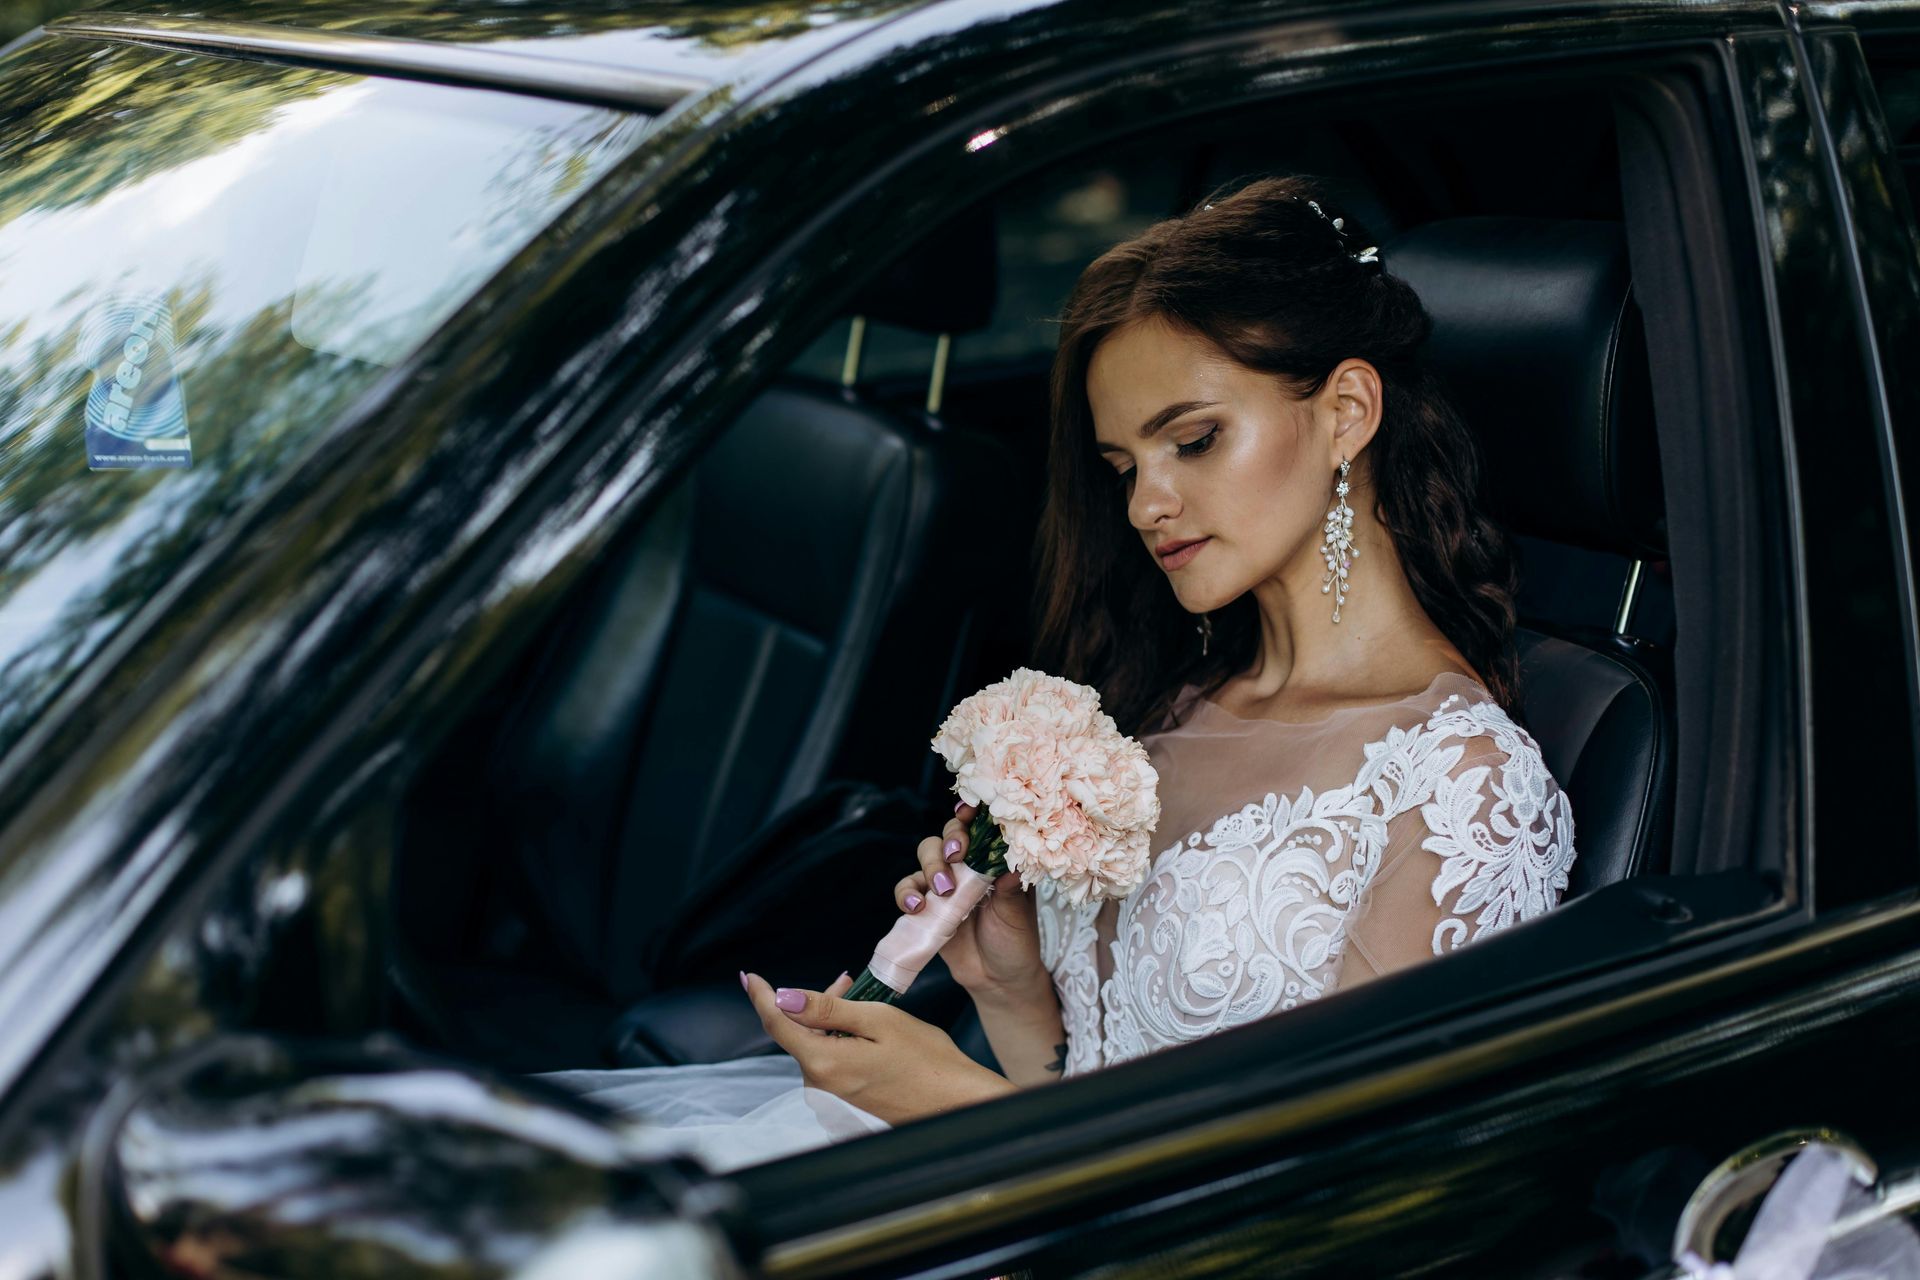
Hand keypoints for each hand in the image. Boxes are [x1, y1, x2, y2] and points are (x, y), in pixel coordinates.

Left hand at [741, 971, 1015, 1125]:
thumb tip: (783, 998)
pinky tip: (862, 1024)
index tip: (749, 976)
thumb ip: (826, 1009)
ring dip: (830, 1018)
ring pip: (816, 1043)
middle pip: (798, 1033)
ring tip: (859, 997)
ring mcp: (833, 1093)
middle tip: (846, 980)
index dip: (760, 996)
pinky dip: (840, 1036)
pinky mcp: (846, 1096)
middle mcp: (821, 1083)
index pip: (777, 1024)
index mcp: (823, 1063)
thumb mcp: (878, 1020)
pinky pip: (830, 1058)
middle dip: (812, 1003)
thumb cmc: (926, 1061)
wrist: (956, 1104)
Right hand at [894, 800, 1047, 996]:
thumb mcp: (1017, 914)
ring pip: (926, 857)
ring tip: (943, 891)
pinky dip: (907, 893)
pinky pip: (907, 889)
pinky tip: (916, 906)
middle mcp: (968, 867)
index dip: (972, 814)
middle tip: (957, 855)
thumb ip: (1010, 888)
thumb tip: (1010, 862)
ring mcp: (945, 885)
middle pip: (949, 835)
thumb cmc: (1015, 942)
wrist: (998, 981)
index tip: (967, 811)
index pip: (981, 827)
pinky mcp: (926, 906)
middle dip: (950, 839)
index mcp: (995, 861)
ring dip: (930, 866)